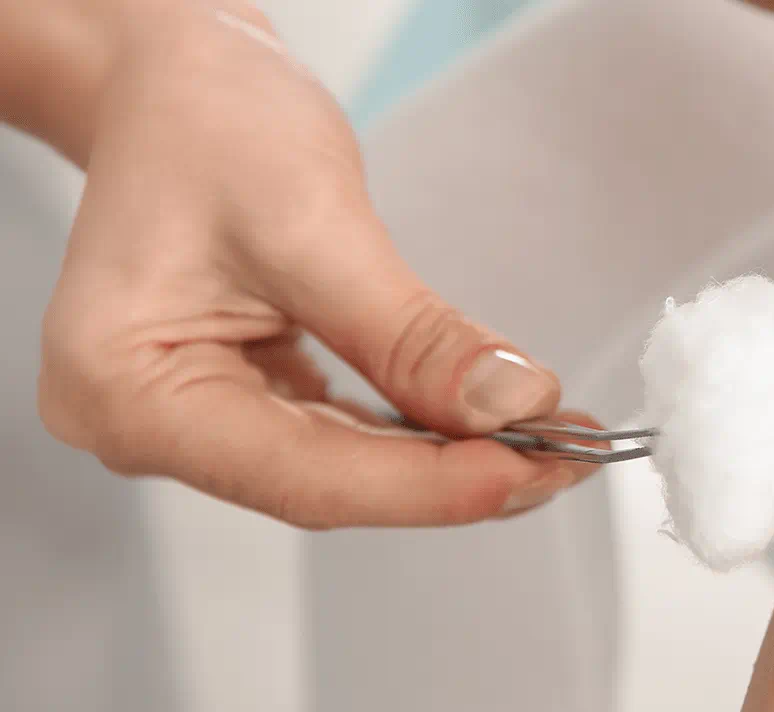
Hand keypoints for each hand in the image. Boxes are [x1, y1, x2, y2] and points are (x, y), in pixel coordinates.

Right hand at [33, 7, 595, 527]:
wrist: (177, 83)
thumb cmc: (206, 126)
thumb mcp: (314, 224)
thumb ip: (410, 334)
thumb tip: (509, 403)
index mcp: (126, 393)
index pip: (305, 477)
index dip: (428, 487)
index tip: (528, 468)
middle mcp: (147, 427)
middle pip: (331, 485)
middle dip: (457, 477)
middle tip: (568, 456)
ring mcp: (195, 420)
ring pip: (350, 470)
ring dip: (454, 461)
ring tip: (554, 442)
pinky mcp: (246, 401)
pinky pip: (349, 437)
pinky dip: (425, 432)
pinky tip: (496, 424)